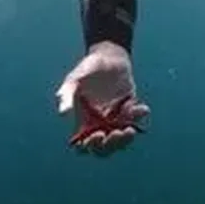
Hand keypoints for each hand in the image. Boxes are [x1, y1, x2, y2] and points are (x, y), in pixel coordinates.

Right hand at [55, 41, 149, 156]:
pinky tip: (141, 108)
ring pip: (121, 139)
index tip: (96, 136)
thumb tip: (63, 113)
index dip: (90, 147)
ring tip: (130, 130)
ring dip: (126, 139)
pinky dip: (138, 116)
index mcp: (83, 123)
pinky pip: (135, 119)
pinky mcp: (129, 108)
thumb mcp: (74, 79)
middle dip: (111, 146)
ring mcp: (115, 118)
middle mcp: (99, 125)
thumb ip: (66, 94)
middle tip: (116, 133)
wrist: (108, 55)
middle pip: (105, 148)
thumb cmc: (88, 68)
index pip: (84, 146)